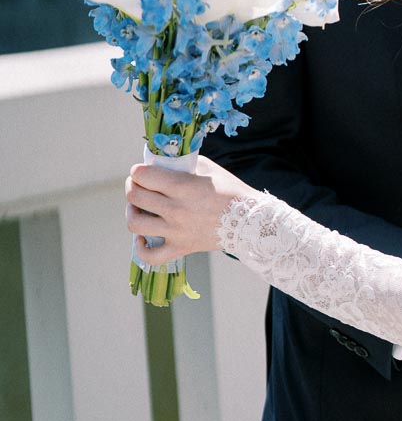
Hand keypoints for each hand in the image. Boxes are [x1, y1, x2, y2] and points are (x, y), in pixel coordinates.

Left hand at [125, 156, 258, 264]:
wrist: (250, 222)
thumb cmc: (230, 190)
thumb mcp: (208, 168)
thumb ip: (183, 164)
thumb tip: (160, 164)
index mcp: (183, 187)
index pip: (144, 176)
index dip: (138, 171)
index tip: (141, 171)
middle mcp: (176, 210)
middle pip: (135, 197)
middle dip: (132, 186)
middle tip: (138, 184)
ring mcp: (177, 232)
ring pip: (136, 224)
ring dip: (132, 212)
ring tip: (138, 208)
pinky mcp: (181, 248)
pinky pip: (150, 256)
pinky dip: (141, 248)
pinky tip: (143, 236)